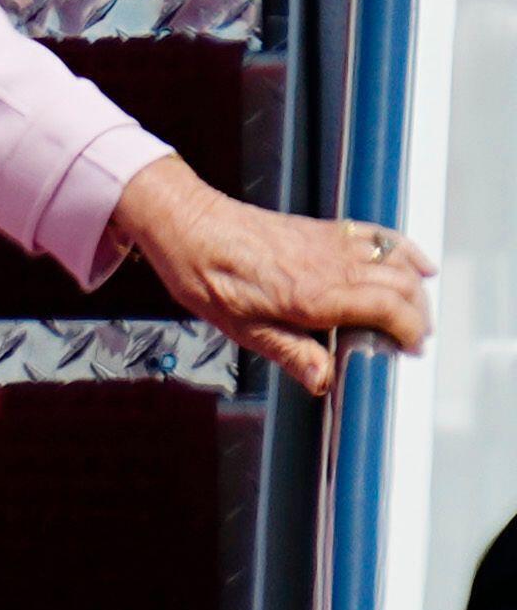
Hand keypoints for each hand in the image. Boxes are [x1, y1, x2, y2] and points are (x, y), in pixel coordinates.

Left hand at [112, 154, 433, 397]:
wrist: (190, 227)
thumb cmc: (209, 278)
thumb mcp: (244, 329)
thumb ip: (291, 354)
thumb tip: (324, 382)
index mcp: (315, 295)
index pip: (388, 310)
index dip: (410, 331)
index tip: (412, 350)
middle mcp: (332, 266)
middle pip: (401, 287)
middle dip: (417, 315)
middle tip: (414, 340)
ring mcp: (332, 244)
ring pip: (396, 262)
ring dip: (415, 288)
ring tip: (416, 314)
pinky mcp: (325, 230)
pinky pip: (378, 236)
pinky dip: (405, 250)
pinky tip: (420, 265)